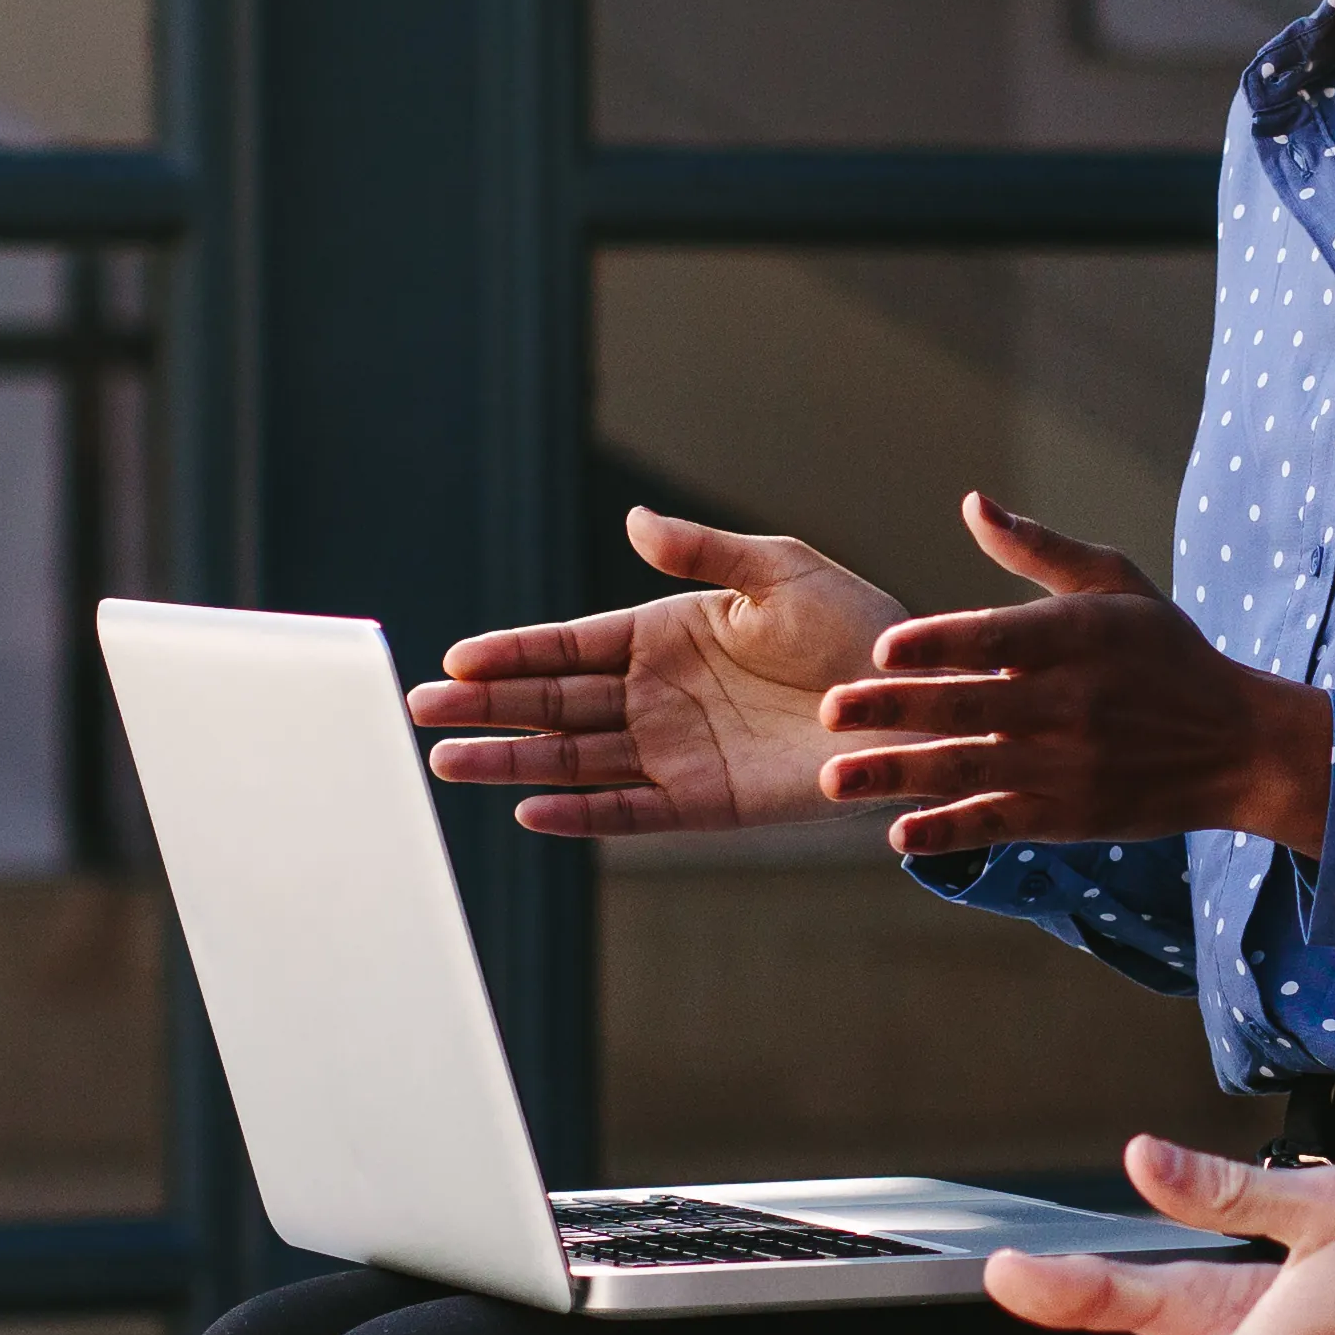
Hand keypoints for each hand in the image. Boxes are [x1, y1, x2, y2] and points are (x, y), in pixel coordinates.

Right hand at [408, 510, 898, 838]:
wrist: (915, 701)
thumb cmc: (854, 628)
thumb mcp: (778, 570)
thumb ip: (703, 551)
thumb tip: (634, 520)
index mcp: (664, 634)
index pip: (568, 646)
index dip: (512, 653)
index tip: (455, 657)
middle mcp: (656, 695)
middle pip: (552, 703)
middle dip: (486, 705)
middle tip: (419, 709)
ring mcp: (674, 751)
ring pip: (572, 757)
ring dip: (511, 759)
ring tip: (447, 760)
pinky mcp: (703, 801)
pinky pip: (629, 810)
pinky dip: (582, 814)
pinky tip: (530, 809)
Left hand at [815, 498, 1334, 867]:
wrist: (1238, 745)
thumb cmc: (1166, 654)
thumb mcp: (1116, 585)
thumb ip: (1039, 548)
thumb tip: (973, 504)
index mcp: (1077, 637)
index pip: (997, 639)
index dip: (939, 644)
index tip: (883, 648)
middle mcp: (1069, 702)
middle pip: (968, 706)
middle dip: (894, 709)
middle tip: (829, 710)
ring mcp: (1066, 764)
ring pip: (968, 768)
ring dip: (897, 774)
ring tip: (835, 778)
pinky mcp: (1068, 816)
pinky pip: (998, 823)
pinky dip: (950, 831)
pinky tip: (901, 835)